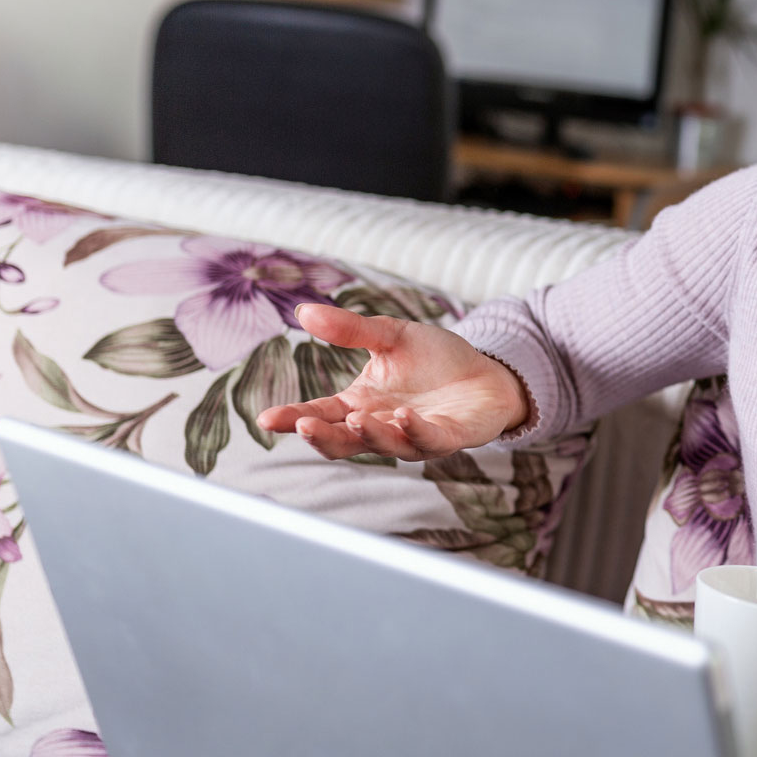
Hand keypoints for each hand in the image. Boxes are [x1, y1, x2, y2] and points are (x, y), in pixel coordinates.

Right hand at [255, 304, 528, 460]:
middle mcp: (382, 427)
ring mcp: (414, 437)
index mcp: (360, 405)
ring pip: (385, 445)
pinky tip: (403, 416)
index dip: (294, 419)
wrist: (488, 372)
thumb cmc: (436, 359)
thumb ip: (351, 329)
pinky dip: (415, 430)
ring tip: (354, 418)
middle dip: (322, 437)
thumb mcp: (390, 336)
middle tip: (303, 426)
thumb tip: (304, 311)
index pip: (320, 415)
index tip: (267, 419)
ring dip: (368, 433)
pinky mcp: (449, 438)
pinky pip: (429, 440)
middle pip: (344, 441)